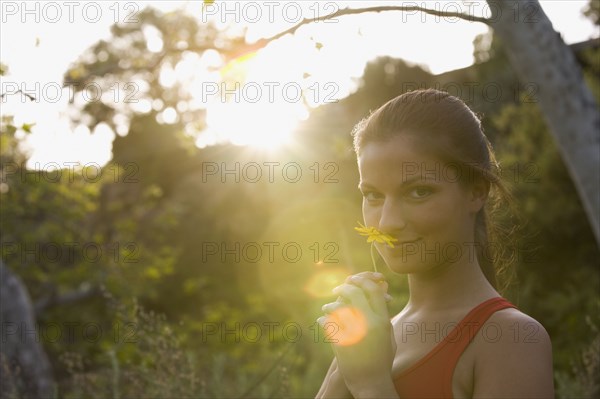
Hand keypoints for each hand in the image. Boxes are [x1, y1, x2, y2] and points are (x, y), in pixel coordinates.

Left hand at [318, 271, 396, 395]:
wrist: (371, 382)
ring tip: (327, 307)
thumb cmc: (382, 359)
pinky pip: (327, 323)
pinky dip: (323, 320)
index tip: (355, 280)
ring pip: (338, 307)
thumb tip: (381, 289)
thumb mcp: (389, 336)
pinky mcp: (340, 342)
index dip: (364, 280)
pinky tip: (322, 321)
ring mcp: (353, 332)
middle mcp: (368, 323)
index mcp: (382, 320)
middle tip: (337, 289)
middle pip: (354, 292)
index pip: (373, 290)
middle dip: (345, 287)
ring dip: (330, 305)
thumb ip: (384, 313)